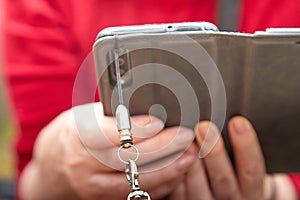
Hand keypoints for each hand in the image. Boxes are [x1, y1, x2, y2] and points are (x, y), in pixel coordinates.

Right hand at [19, 102, 195, 199]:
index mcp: (79, 135)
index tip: (162, 121)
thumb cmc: (73, 135)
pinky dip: (161, 184)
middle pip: (131, 158)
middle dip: (164, 146)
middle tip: (186, 136)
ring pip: (138, 181)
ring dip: (169, 168)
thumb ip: (113, 115)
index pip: (114, 132)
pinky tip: (176, 172)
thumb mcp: (85, 117)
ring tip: (190, 155)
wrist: (52, 167)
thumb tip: (150, 109)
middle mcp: (85, 164)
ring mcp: (94, 186)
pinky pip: (137, 195)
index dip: (141, 127)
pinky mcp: (104, 199)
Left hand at [168, 116, 297, 199]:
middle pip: (223, 179)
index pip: (251, 169)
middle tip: (204, 126)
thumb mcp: (241, 164)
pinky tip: (169, 156)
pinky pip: (178, 194)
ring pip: (197, 187)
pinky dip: (173, 175)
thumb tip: (223, 119)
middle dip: (213, 152)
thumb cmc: (233, 173)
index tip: (237, 121)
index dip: (246, 145)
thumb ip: (235, 148)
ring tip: (183, 140)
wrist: (227, 199)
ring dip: (190, 163)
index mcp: (249, 188)